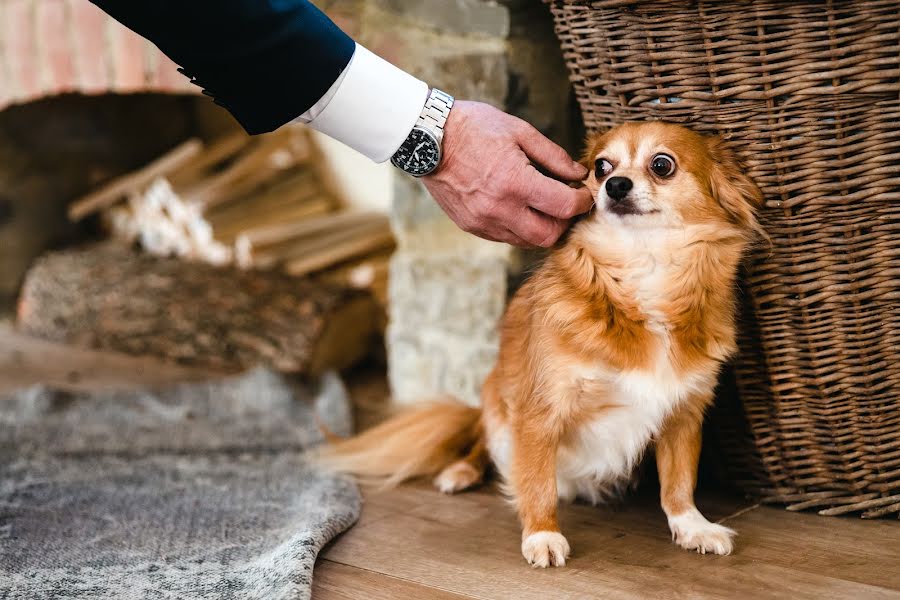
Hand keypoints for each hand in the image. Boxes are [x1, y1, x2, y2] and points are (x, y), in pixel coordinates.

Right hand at [422, 101, 591, 247]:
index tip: (583, 194)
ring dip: (542, 228)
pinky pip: (505, 237)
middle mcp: (499, 209)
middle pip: (549, 235)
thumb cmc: (473, 128)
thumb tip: (577, 174)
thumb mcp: (519, 131)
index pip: (564, 207)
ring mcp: (483, 221)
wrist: (428, 139)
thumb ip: (553, 156)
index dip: (581, 202)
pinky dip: (519, 228)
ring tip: (544, 207)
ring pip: (527, 241)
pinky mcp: (471, 226)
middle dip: (564, 222)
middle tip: (567, 204)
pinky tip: (520, 208)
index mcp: (515, 182)